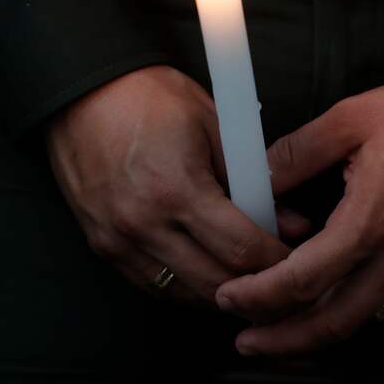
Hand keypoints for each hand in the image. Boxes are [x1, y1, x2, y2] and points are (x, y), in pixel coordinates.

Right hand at [46, 65, 309, 305]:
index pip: (241, 249)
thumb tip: (293, 225)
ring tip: (252, 282)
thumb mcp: (217, 128)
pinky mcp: (102, 246)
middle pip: (215, 282)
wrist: (84, 90)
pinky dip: (186, 288)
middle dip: (256, 287)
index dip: (277, 261)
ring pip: (184, 293)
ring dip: (222, 294)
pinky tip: (210, 277)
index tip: (299, 259)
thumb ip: (255, 183)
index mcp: (177, 189)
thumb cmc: (155, 99)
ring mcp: (118, 239)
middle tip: (282, 279)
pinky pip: (152, 286)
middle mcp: (143, 223)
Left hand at [215, 72, 383, 353]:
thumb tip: (256, 180)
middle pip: (333, 324)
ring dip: (317, 332)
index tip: (229, 298)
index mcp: (368, 223)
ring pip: (363, 318)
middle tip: (248, 343)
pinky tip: (331, 300)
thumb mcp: (352, 118)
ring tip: (282, 331)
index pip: (301, 280)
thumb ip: (297, 154)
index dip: (258, 297)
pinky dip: (352, 311)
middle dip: (284, 342)